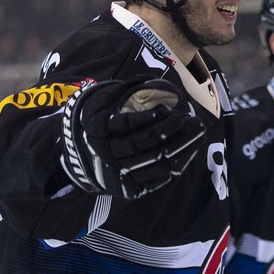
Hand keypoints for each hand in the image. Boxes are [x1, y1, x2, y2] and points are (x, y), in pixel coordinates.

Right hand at [58, 76, 205, 198]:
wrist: (76, 156)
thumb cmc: (98, 119)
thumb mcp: (104, 98)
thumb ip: (128, 89)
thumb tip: (160, 84)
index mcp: (98, 127)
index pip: (127, 124)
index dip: (149, 118)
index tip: (168, 110)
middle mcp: (105, 153)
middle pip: (145, 144)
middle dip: (174, 131)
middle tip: (195, 121)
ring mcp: (117, 174)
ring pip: (155, 163)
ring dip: (182, 148)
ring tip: (197, 134)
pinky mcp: (127, 189)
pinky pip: (157, 180)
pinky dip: (176, 165)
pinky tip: (188, 150)